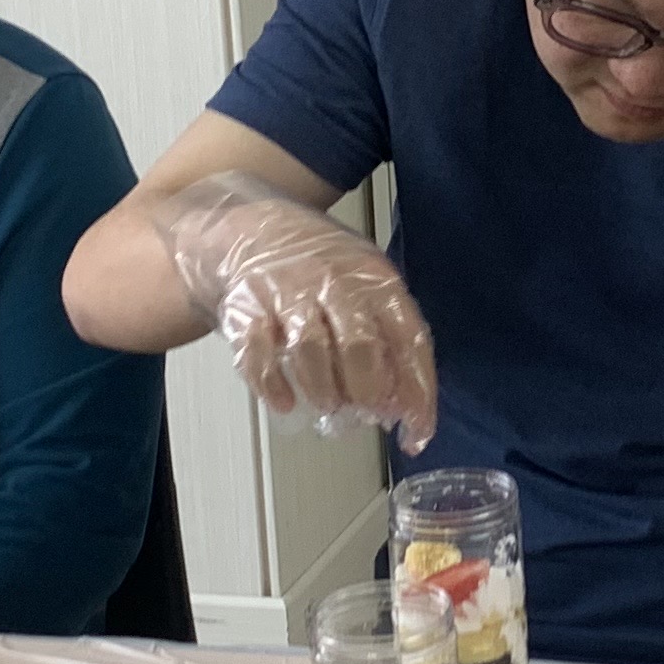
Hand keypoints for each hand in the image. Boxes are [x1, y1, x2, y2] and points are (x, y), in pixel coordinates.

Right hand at [157, 172, 439, 447]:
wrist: (252, 230)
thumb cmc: (321, 271)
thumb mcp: (367, 287)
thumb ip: (388, 340)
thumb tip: (403, 406)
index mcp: (376, 280)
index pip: (409, 339)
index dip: (417, 391)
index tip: (417, 433)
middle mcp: (333, 282)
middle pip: (359, 344)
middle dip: (367, 390)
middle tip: (364, 414)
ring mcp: (287, 293)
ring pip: (311, 349)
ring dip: (323, 390)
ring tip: (328, 406)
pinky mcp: (246, 308)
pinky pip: (258, 353)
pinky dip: (272, 385)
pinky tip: (285, 402)